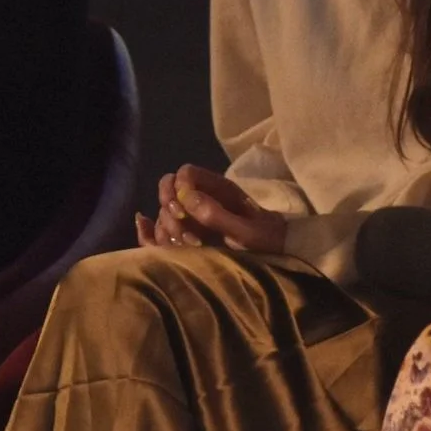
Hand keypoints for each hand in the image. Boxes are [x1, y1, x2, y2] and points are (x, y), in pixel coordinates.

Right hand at [134, 164, 284, 254]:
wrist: (275, 256)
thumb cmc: (265, 239)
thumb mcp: (246, 230)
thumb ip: (216, 214)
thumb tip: (185, 198)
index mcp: (218, 188)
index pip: (185, 173)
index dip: (178, 188)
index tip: (182, 211)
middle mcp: (202, 198)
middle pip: (169, 190)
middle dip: (169, 211)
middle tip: (183, 234)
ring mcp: (194, 217)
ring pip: (164, 213)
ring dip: (168, 229)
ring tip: (188, 246)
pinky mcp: (189, 235)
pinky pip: (163, 231)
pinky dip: (155, 236)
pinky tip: (158, 242)